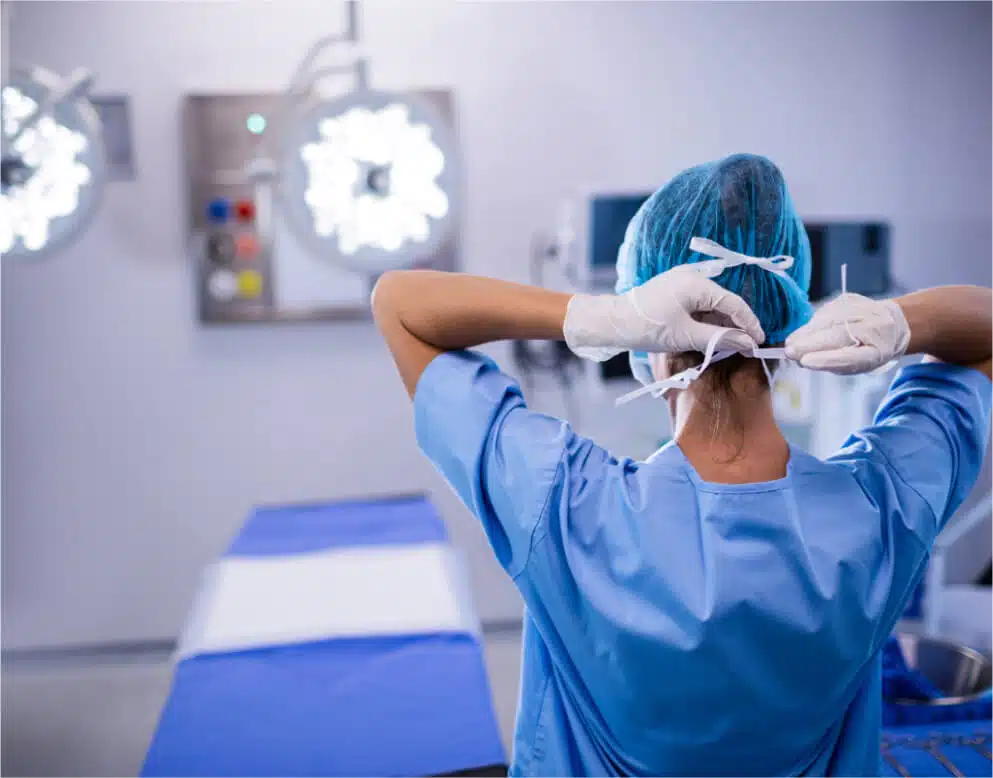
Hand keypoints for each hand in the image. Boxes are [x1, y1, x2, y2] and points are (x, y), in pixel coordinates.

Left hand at [564, 266, 764, 360]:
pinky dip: (707, 320)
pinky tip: (711, 335)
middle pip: (724, 302)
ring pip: (712, 304)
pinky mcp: (675, 290)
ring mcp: (682, 281)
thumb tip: (748, 343)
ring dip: (721, 324)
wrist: (614, 323)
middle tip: (747, 346)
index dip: (749, 323)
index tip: (760, 341)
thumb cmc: (648, 328)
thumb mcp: (687, 336)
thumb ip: (720, 339)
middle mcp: (692, 276)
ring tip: (730, 345)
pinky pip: (699, 304)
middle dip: (736, 324)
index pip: (734, 303)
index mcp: (697, 283)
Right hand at [784, 293, 909, 373]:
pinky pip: (824, 312)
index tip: (805, 361)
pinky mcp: (849, 298)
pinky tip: (807, 332)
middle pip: (837, 335)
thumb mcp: (856, 365)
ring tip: (792, 344)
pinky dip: (812, 324)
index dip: (828, 359)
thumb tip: (803, 359)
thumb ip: (833, 364)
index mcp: (878, 351)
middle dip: (809, 344)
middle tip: (789, 352)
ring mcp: (862, 309)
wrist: (889, 325)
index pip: (852, 356)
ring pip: (827, 321)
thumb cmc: (868, 350)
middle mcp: (873, 327)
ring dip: (806, 333)